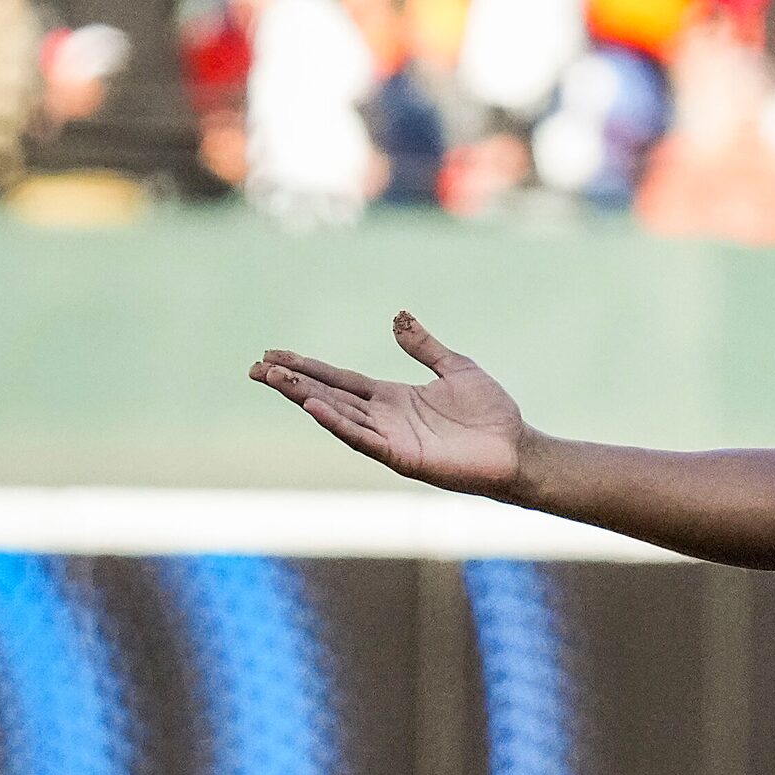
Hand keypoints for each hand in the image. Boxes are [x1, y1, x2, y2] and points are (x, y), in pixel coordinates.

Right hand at [251, 313, 529, 498]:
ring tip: (276, 380)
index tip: (272, 354)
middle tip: (256, 367)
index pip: (340, 379)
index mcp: (392, 398)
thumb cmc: (491, 414)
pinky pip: (365, 440)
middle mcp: (385, 418)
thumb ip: (424, 346)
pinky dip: (340, 424)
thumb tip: (398, 317)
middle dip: (293, 382)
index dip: (307, 367)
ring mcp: (391, 439)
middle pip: (329, 395)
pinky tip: (317, 408)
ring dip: (306, 399)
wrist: (517, 448)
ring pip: (338, 416)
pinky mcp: (403, 457)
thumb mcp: (456, 368)